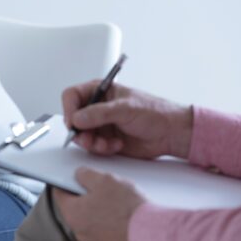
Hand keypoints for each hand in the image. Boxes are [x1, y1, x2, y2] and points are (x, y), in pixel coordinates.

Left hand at [53, 168, 145, 240]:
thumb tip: (79, 174)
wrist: (151, 233)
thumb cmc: (126, 209)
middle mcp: (79, 230)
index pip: (59, 193)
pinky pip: (104, 227)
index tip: (71, 176)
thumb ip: (86, 174)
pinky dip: (110, 219)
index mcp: (72, 213)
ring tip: (117, 199)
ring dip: (100, 207)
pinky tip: (123, 212)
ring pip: (92, 217)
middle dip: (86, 194)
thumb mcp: (104, 180)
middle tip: (101, 185)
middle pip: (76, 206)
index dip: (65, 181)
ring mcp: (93, 240)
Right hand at [62, 80, 192, 158]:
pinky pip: (92, 147)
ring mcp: (100, 124)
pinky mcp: (105, 139)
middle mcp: (97, 107)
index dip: (69, 109)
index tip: (73, 122)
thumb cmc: (156, 112)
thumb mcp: (126, 108)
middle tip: (88, 139)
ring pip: (81, 135)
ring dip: (91, 143)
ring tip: (106, 144)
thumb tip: (77, 118)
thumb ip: (99, 113)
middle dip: (80, 131)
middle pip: (73, 118)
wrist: (171, 134)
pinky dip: (102, 149)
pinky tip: (116, 145)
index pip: (72, 96)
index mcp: (100, 91)